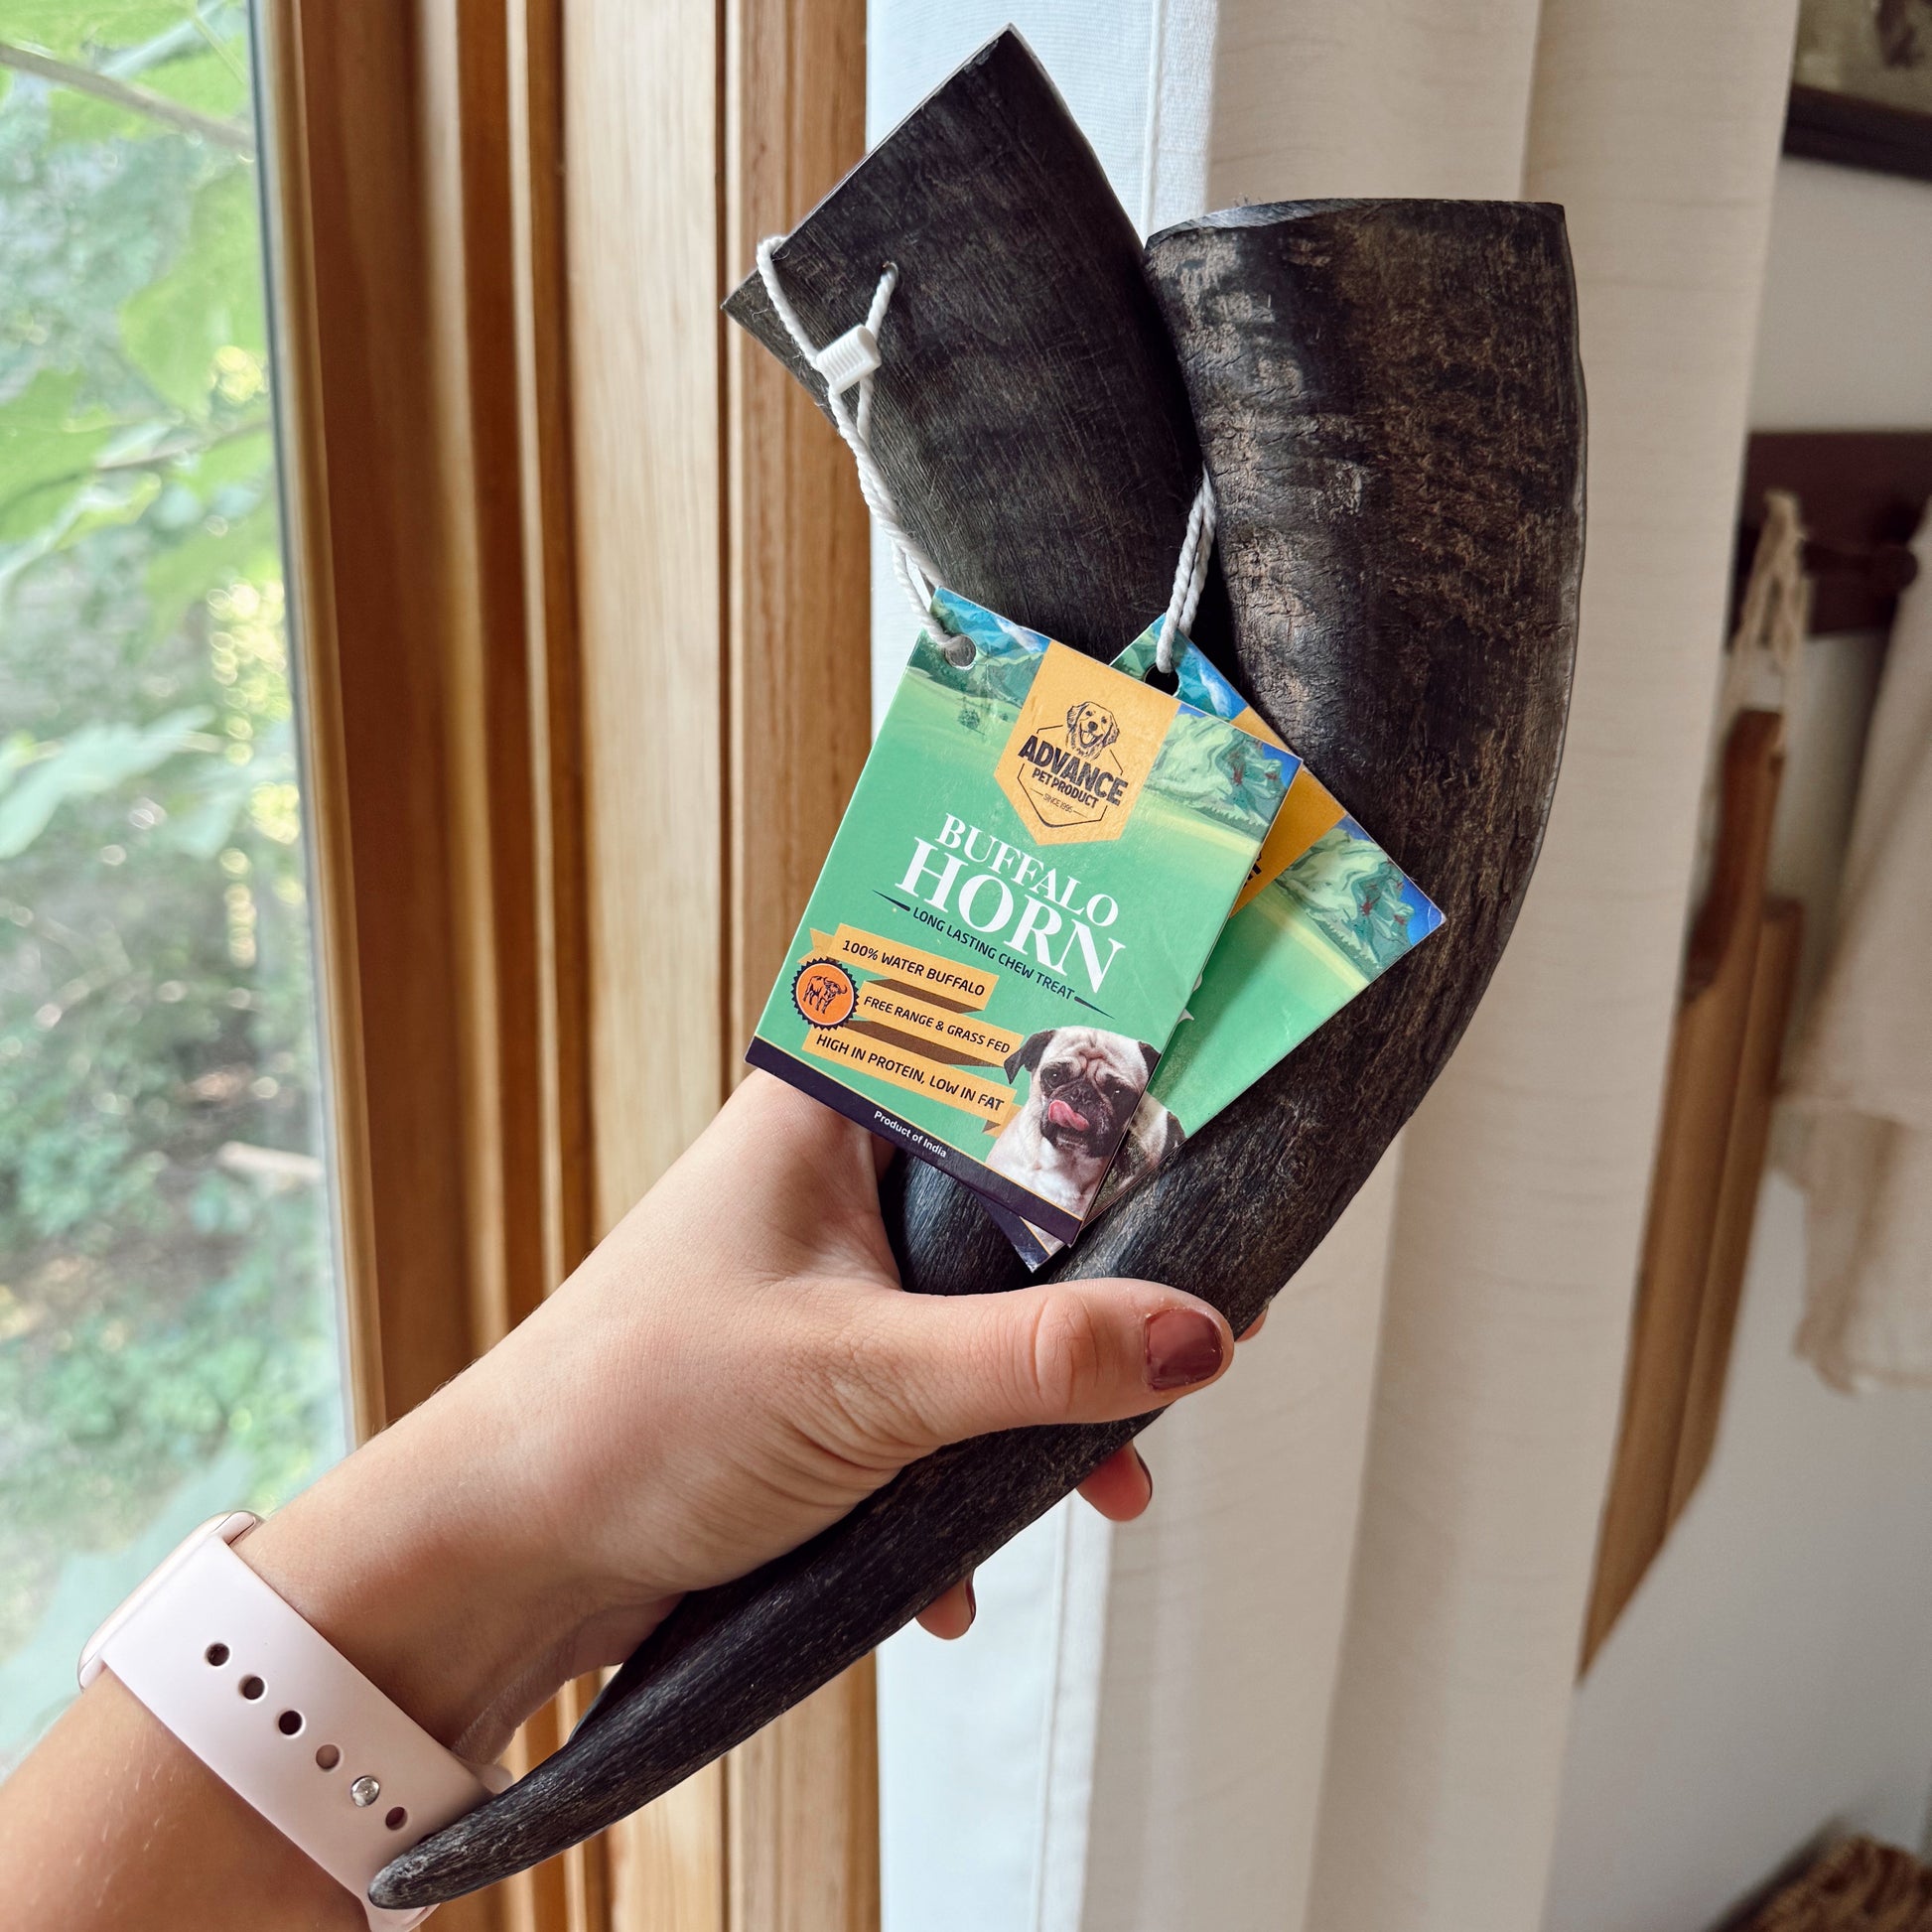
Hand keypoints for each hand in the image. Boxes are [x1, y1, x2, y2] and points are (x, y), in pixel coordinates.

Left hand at [240, 1073, 1238, 1761]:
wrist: (501, 1555)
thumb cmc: (632, 1418)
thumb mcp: (866, 1380)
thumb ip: (1043, 1358)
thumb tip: (1198, 1336)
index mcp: (830, 1111)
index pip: (1007, 1059)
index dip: (1120, 1111)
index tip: (1219, 1173)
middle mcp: (830, 1174)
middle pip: (1016, 1199)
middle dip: (1099, 1293)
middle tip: (1186, 1348)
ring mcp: (824, 1275)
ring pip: (984, 1309)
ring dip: (1042, 1403)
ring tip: (1103, 1486)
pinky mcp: (817, 1370)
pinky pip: (935, 1393)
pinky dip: (967, 1469)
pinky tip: (960, 1567)